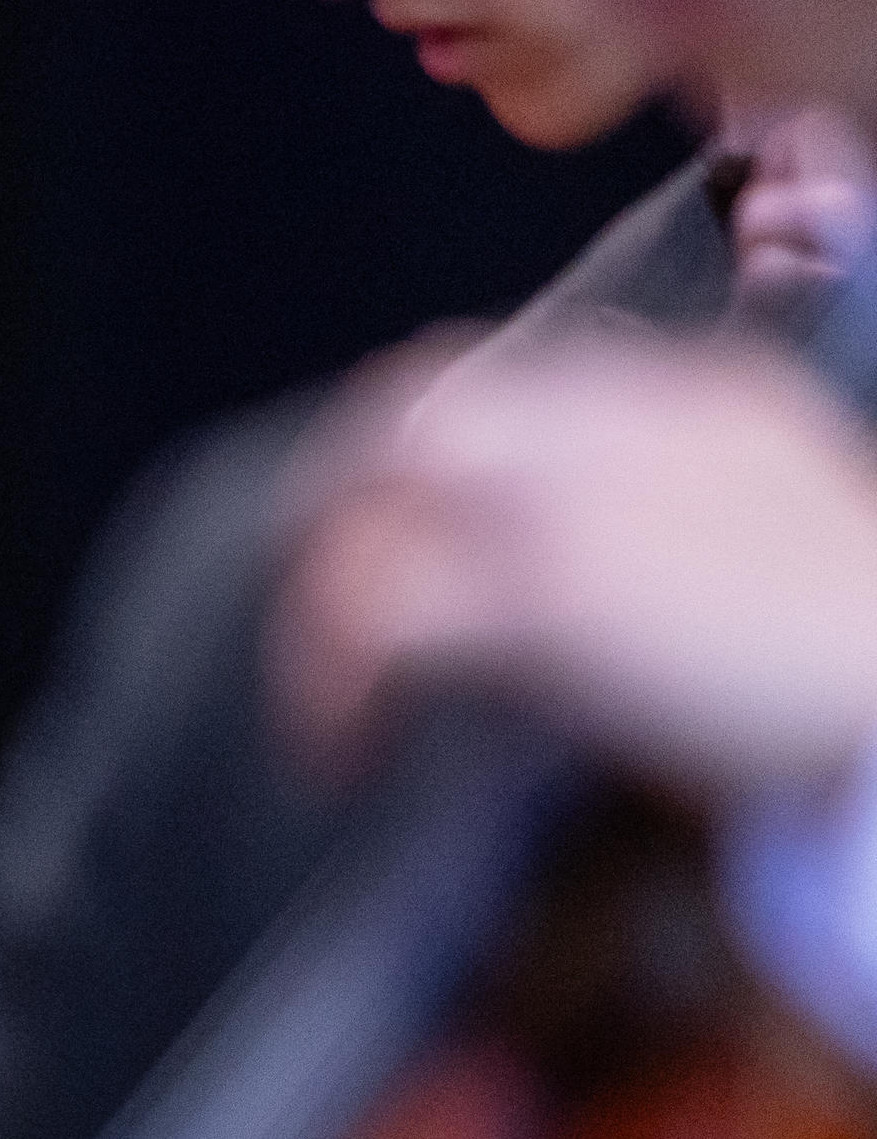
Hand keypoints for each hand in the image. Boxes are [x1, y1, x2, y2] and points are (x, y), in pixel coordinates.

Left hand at [280, 331, 876, 797]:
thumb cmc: (861, 656)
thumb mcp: (784, 534)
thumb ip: (678, 517)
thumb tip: (560, 593)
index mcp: (695, 396)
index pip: (501, 389)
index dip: (418, 465)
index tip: (387, 542)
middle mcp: (622, 423)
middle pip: (411, 421)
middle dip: (338, 516)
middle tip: (316, 616)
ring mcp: (578, 501)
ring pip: (375, 520)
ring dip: (325, 620)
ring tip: (325, 709)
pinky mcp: (552, 593)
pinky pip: (383, 621)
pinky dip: (340, 685)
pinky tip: (349, 749)